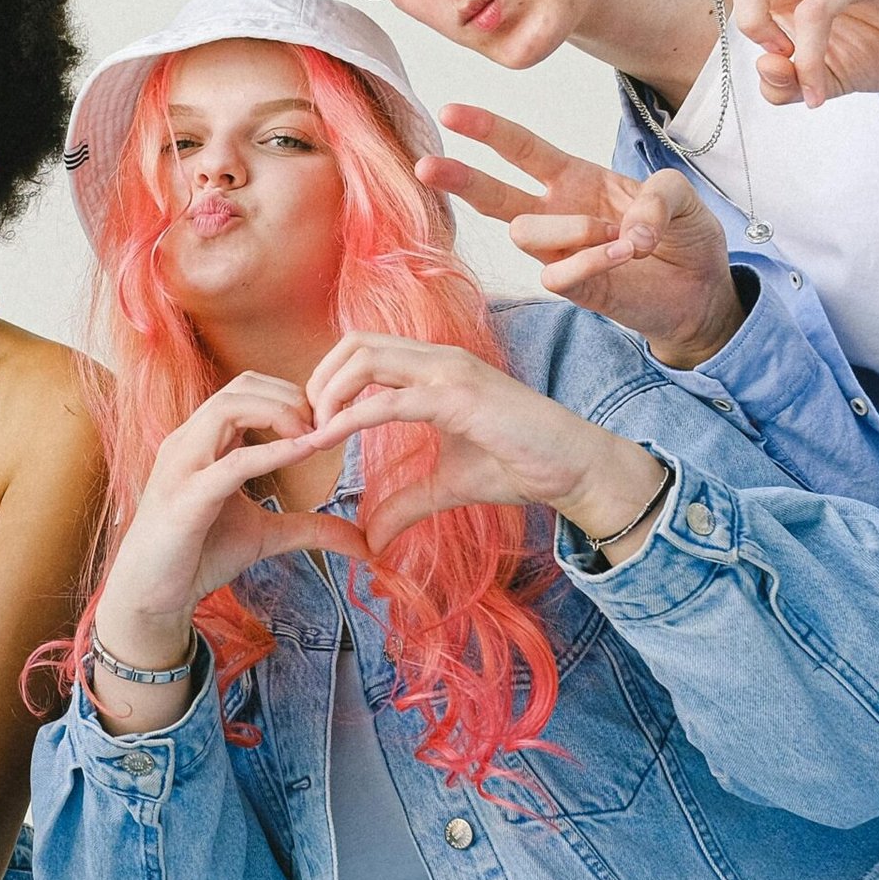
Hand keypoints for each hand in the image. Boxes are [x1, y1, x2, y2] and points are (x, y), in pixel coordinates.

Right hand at [94, 374, 370, 662]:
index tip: (327, 424)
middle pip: (241, 386)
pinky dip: (271, 453)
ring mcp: (181, 466)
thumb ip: (308, 527)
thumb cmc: (198, 556)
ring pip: (228, 408)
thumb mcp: (264, 534)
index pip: (247, 388)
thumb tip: (362, 541)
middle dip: (291, 398)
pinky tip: (305, 452)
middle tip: (327, 427)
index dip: (291, 396)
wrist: (151, 596)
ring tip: (316, 436)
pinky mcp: (184, 499)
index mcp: (202, 440)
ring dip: (280, 414)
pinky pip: (230, 463)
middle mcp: (187, 442)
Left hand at [304, 333, 664, 558]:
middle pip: (355, 343)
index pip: (365, 350)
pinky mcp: (458, 397)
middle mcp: (439, 357)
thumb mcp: (448, 486)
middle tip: (304, 426)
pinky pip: (389, 400)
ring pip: (366, 358)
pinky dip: (350, 418)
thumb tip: (371, 537)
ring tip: (312, 434)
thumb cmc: (519, 465)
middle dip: (318, 380)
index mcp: (435, 367)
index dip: (329, 380)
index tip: (313, 424)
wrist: (574, 468)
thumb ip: (406, 504)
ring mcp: (449, 372)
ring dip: (328, 393)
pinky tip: (329, 441)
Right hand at [419, 108, 743, 369]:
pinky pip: (555, 273)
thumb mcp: (681, 194)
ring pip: (525, 231)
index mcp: (573, 177)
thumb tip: (626, 231)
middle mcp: (556, 213)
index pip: (520, 148)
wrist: (700, 291)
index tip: (450, 111)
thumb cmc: (682, 235)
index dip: (486, 129)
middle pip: (493, 193)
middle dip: (460, 177)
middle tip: (427, 166)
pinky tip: (621, 258)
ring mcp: (559, 253)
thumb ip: (658, 196)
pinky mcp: (569, 288)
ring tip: (618, 236)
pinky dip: (590, 261)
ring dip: (573, 227)